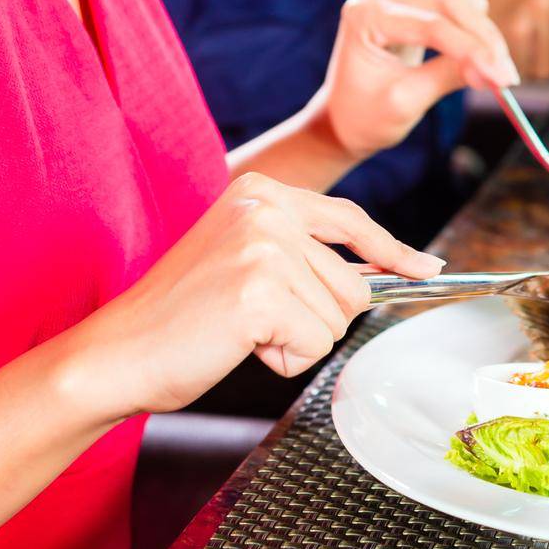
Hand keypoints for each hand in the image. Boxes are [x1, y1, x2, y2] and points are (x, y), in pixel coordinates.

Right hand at [75, 171, 443, 415]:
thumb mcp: (245, 259)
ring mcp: (265, 244)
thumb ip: (301, 253)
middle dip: (315, 318)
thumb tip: (377, 275)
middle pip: (352, 282)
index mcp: (262, 190)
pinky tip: (238, 343)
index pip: (348, 219)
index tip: (427, 267)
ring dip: (297, 340)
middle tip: (252, 320)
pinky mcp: (260, 289)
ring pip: (338, 317)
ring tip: (240, 329)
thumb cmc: (181, 316)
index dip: (393, 250)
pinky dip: (283, 358)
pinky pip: (315, 344)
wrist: (121, 349)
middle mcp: (267, 205)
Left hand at [317, 0, 519, 166]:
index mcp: (364, 16)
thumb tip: (496, 71)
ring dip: (477, 16)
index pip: (431, 24)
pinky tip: (473, 35)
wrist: (342, 119)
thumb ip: (448, 78)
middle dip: (482, 37)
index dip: (472, 50)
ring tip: (489, 59)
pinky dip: (468, 3)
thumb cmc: (366, 117)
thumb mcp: (406, 103)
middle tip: (506, 75)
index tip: (503, 79)